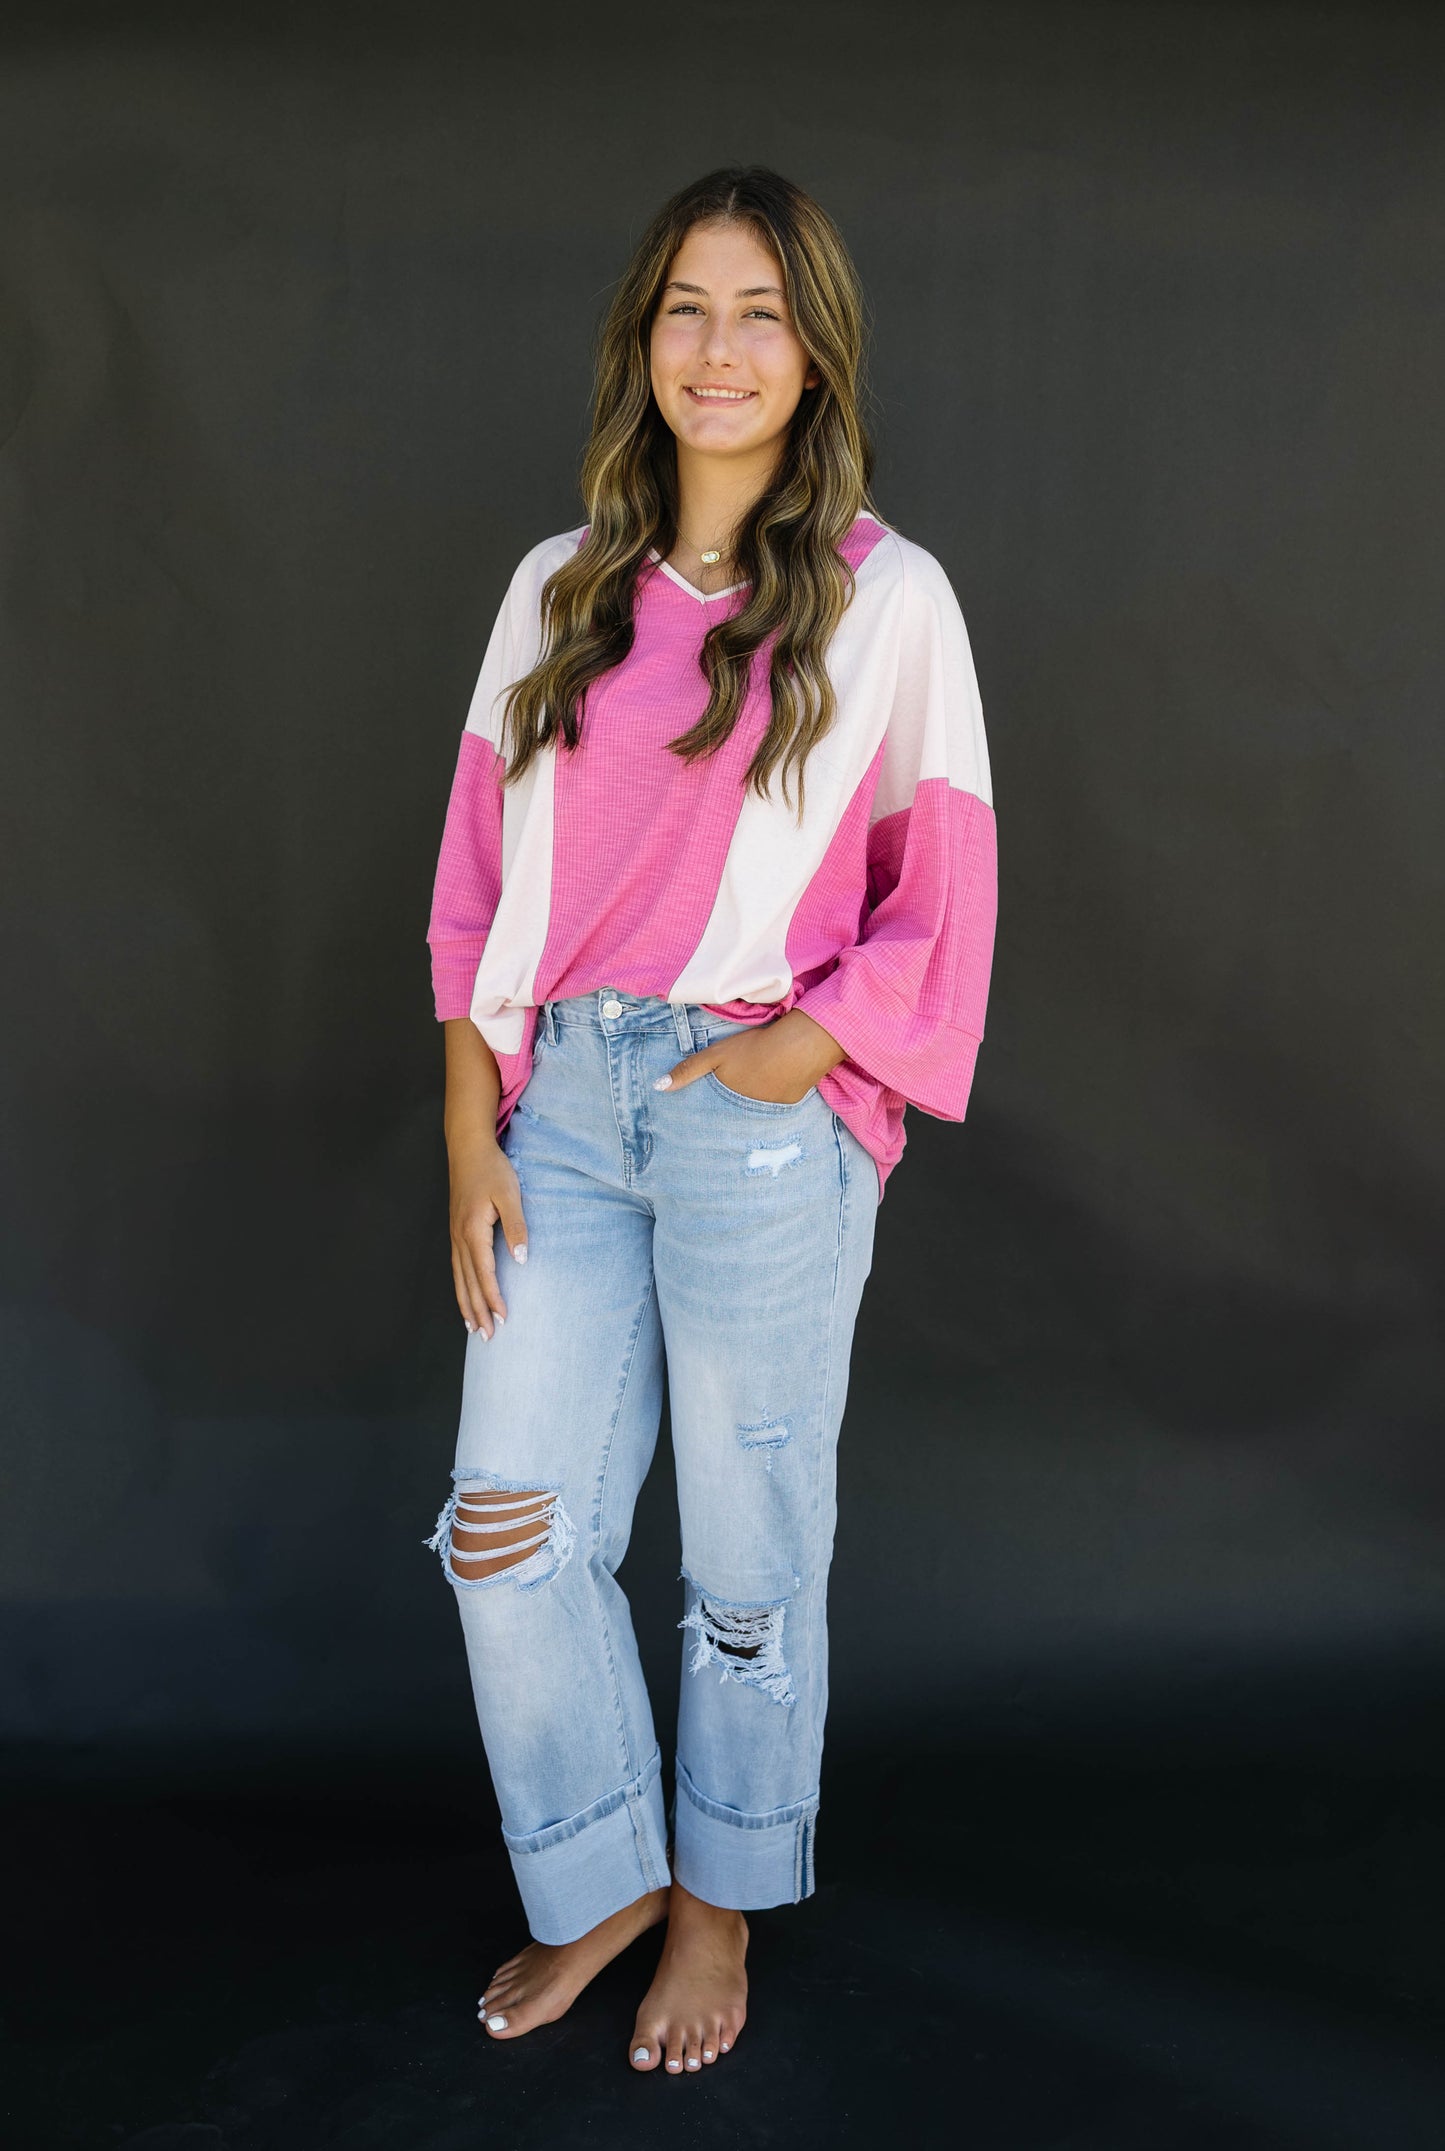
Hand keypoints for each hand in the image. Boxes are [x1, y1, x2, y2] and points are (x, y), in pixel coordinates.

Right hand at [448, 1128, 527, 1339]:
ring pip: (459, 1279)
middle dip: (477, 1311)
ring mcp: (455, 1236)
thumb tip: (521, 1259)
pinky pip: (457, 1268)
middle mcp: (460, 1238)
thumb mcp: (510, 1195)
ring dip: (466, 1305)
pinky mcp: (456, 1233)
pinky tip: (465, 1298)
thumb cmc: (492, 1171)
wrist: (468, 1150)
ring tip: (474, 1329)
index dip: (493, 1298)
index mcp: (473, 1231)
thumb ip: (516, 1227)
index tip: (503, 1318)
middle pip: (467, 1283)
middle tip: (487, 1338)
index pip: (484, 1273)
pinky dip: (460, 1288)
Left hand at [654, 1009, 845, 1104]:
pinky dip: (772, 1096)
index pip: (715, 1116)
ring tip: (751, 1089)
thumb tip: (658, 1087)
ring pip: (755, 1110)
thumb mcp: (716, 1055)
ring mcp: (772, 1111)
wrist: (801, 1046)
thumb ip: (689, 1070)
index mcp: (730, 1104)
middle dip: (729, 1112)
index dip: (710, 1114)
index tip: (703, 1118)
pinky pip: (775, 1104)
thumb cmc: (754, 1048)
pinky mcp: (792, 1103)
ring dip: (752, 1104)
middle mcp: (750, 1114)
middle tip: (728, 1102)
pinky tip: (773, 1083)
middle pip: (735, 1114)